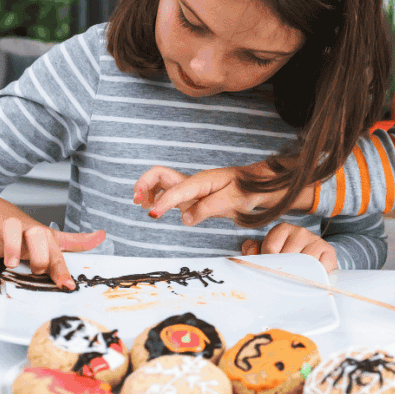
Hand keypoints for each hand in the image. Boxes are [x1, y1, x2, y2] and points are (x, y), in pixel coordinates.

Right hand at [0, 193, 105, 289]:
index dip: (62, 269)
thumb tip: (100, 237)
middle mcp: (25, 231)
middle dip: (39, 254)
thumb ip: (73, 242)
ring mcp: (4, 227)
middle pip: (38, 234)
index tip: (67, 285)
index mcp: (42, 237)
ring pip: (11, 228)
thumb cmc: (20, 230)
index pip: (56, 252)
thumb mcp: (47, 238)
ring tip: (10, 263)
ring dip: (12, 246)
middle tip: (36, 270)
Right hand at [134, 163, 290, 224]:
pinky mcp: (192, 196)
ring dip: (147, 190)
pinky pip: (169, 193)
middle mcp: (192, 182)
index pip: (176, 191)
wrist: (258, 186)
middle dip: (144, 184)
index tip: (153, 214)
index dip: (163, 202)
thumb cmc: (248, 190)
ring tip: (141, 205)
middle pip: (159, 174)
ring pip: (161, 182)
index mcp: (201, 181)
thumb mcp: (233, 201)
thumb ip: (208, 208)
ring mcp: (191, 188)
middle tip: (136, 201)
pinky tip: (155, 208)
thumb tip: (185, 219)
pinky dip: (157, 197)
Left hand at [240, 223, 338, 272]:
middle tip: (283, 279)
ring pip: (304, 263)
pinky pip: (320, 268)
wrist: (315, 261)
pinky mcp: (329, 252)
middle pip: (287, 256)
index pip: (270, 247)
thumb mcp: (267, 252)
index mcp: (283, 229)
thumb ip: (253, 250)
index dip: (268, 263)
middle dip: (283, 271)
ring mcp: (316, 241)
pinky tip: (311, 278)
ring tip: (296, 280)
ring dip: (299, 275)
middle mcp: (301, 232)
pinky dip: (315, 276)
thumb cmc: (287, 258)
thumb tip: (250, 251)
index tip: (270, 270)